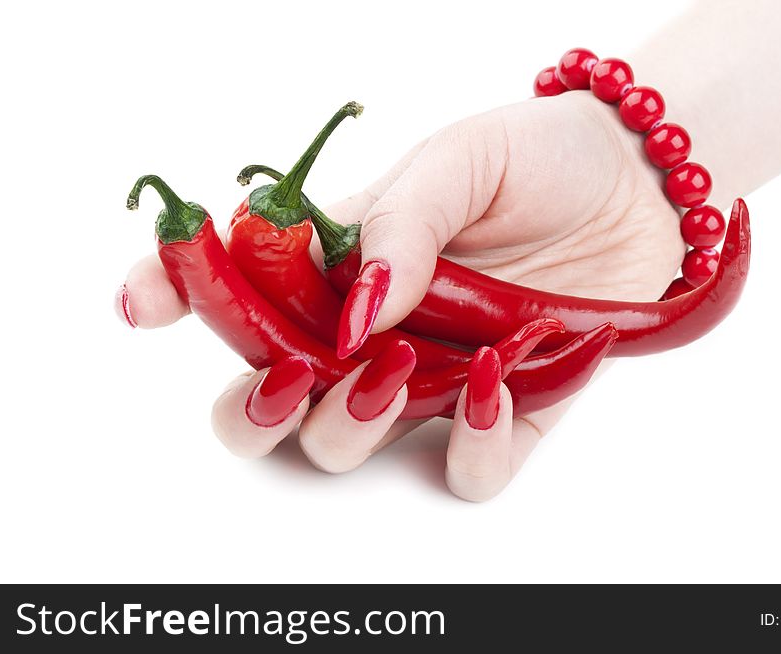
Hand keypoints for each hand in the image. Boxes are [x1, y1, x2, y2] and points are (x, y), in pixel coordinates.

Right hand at [116, 92, 682, 500]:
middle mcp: (371, 333)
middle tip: (285, 373)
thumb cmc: (537, 160)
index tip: (143, 305)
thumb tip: (352, 311)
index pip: (237, 294)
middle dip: (253, 408)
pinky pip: (468, 467)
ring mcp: (433, 379)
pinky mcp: (507, 410)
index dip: (176, 301)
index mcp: (340, 265)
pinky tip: (490, 380)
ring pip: (347, 448)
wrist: (638, 184)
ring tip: (392, 365)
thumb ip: (398, 227)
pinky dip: (470, 442)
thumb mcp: (458, 162)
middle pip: (269, 402)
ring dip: (347, 424)